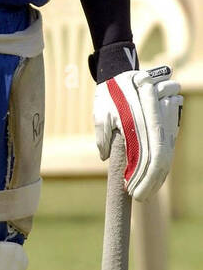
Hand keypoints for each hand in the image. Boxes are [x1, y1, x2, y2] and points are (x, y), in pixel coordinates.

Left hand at [94, 65, 182, 200]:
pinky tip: (156, 177)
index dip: (142, 176)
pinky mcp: (168, 117)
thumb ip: (102, 136)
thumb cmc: (107, 94)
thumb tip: (106, 157)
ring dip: (159, 174)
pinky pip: (169, 143)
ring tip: (148, 192)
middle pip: (160, 155)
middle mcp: (155, 116)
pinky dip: (163, 161)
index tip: (132, 192)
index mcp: (138, 115)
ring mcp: (164, 116)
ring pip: (167, 151)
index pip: (146, 153)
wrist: (122, 71)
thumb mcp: (100, 113)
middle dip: (151, 181)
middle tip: (140, 198)